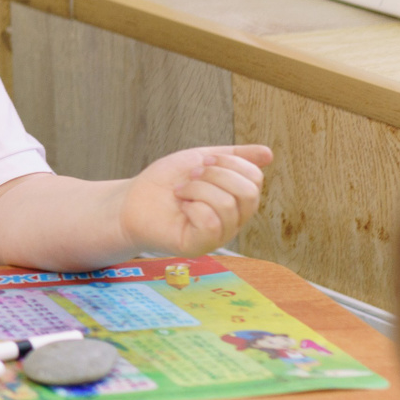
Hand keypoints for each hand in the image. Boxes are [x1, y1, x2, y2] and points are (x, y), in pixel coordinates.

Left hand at [119, 145, 272, 255]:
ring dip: (197, 189)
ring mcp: (218, 235)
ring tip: (180, 192)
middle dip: (215, 175)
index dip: (229, 162)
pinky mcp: (199, 246)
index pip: (255, 178)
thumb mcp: (200, 159)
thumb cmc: (165, 182)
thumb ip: (233, 156)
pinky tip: (181, 207)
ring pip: (228, 205)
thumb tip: (269, 153)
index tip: (202, 161)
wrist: (130, 200)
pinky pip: (211, 223)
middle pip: (248, 192)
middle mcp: (233, 220)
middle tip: (190, 176)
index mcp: (236, 200)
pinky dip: (192, 207)